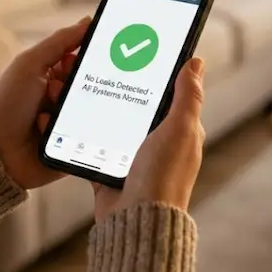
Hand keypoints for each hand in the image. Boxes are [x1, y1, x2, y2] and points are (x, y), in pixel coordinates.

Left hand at [0, 17, 88, 189]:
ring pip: (94, 111)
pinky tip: (47, 131)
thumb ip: (59, 41)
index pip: (84, 62)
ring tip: (46, 114)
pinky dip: (71, 132)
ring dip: (70, 110)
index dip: (88, 59)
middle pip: (92, 87)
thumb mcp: (30, 64)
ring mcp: (70, 124)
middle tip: (55, 91)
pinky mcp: (76, 148)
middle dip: (77, 87)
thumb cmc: (6, 103)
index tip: (94, 57)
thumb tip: (88, 20)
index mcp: (54, 76)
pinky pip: (91, 136)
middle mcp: (64, 99)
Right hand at [93, 57, 205, 220]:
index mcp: (181, 132)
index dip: (160, 72)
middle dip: (126, 88)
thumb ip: (187, 97)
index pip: (173, 93)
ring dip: (104, 109)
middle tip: (106, 63)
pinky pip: (97, 144)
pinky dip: (86, 134)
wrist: (135, 221)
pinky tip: (75, 116)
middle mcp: (160, 143)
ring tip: (86, 83)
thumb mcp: (180, 130)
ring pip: (116, 123)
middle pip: (141, 106)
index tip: (143, 50)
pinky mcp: (112, 168)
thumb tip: (196, 63)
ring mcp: (135, 156)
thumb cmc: (163, 177)